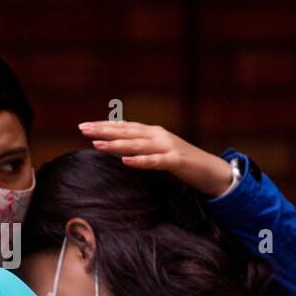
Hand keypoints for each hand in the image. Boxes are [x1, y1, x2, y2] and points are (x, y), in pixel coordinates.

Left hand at [79, 121, 233, 196]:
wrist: (212, 171)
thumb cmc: (183, 163)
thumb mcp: (159, 152)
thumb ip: (142, 148)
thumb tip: (120, 151)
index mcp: (154, 132)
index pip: (125, 126)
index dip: (105, 125)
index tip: (84, 126)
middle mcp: (159, 135)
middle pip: (127, 131)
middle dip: (104, 130)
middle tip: (82, 129)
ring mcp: (168, 147)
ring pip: (137, 144)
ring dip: (116, 144)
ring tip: (97, 143)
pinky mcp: (176, 161)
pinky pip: (155, 161)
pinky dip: (140, 161)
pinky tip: (125, 162)